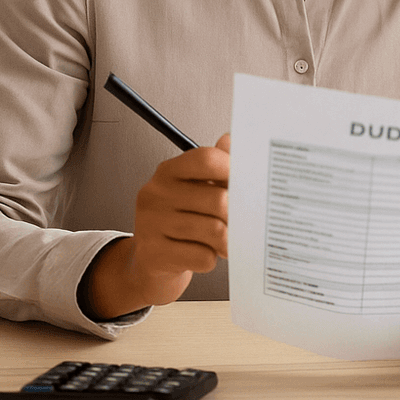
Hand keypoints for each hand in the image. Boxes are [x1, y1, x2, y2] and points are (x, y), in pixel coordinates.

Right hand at [85, 133, 230, 318]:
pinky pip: (202, 257)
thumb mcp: (197, 188)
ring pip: (214, 231)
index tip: (248, 184)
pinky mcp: (153, 254)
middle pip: (219, 200)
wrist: (153, 259)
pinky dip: (211, 259)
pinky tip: (203, 253)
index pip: (207, 159)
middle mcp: (155, 193)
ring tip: (225, 241)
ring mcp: (150, 224)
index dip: (234, 170)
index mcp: (168, 171)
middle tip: (242, 224)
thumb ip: (218, 165)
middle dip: (238, 216)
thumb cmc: (183, 218)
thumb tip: (233, 140)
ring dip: (227, 241)